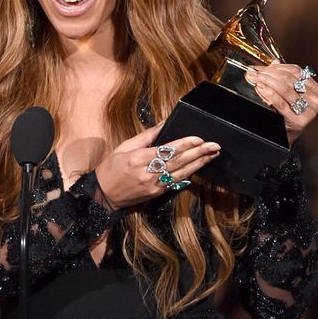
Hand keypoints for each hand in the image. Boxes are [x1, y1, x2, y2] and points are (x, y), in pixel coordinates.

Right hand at [95, 122, 220, 209]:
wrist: (103, 195)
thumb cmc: (111, 168)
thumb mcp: (124, 146)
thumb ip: (146, 136)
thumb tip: (164, 124)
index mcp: (138, 158)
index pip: (167, 150)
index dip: (184, 144)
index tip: (199, 139)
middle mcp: (148, 173)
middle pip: (178, 162)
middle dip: (198, 153)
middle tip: (214, 146)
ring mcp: (154, 185)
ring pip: (181, 173)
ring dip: (198, 164)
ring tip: (212, 156)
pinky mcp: (156, 194)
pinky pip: (175, 183)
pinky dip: (188, 175)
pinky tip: (198, 168)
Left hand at [245, 61, 317, 144]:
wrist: (286, 135)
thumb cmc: (287, 112)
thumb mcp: (287, 94)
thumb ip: (282, 78)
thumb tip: (273, 61)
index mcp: (316, 89)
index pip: (295, 71)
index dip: (276, 67)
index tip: (259, 67)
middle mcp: (316, 99)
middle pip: (289, 79)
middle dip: (268, 74)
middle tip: (253, 72)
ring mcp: (309, 110)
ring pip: (285, 89)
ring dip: (267, 82)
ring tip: (255, 78)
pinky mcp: (299, 120)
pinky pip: (281, 103)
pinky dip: (269, 94)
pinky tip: (260, 88)